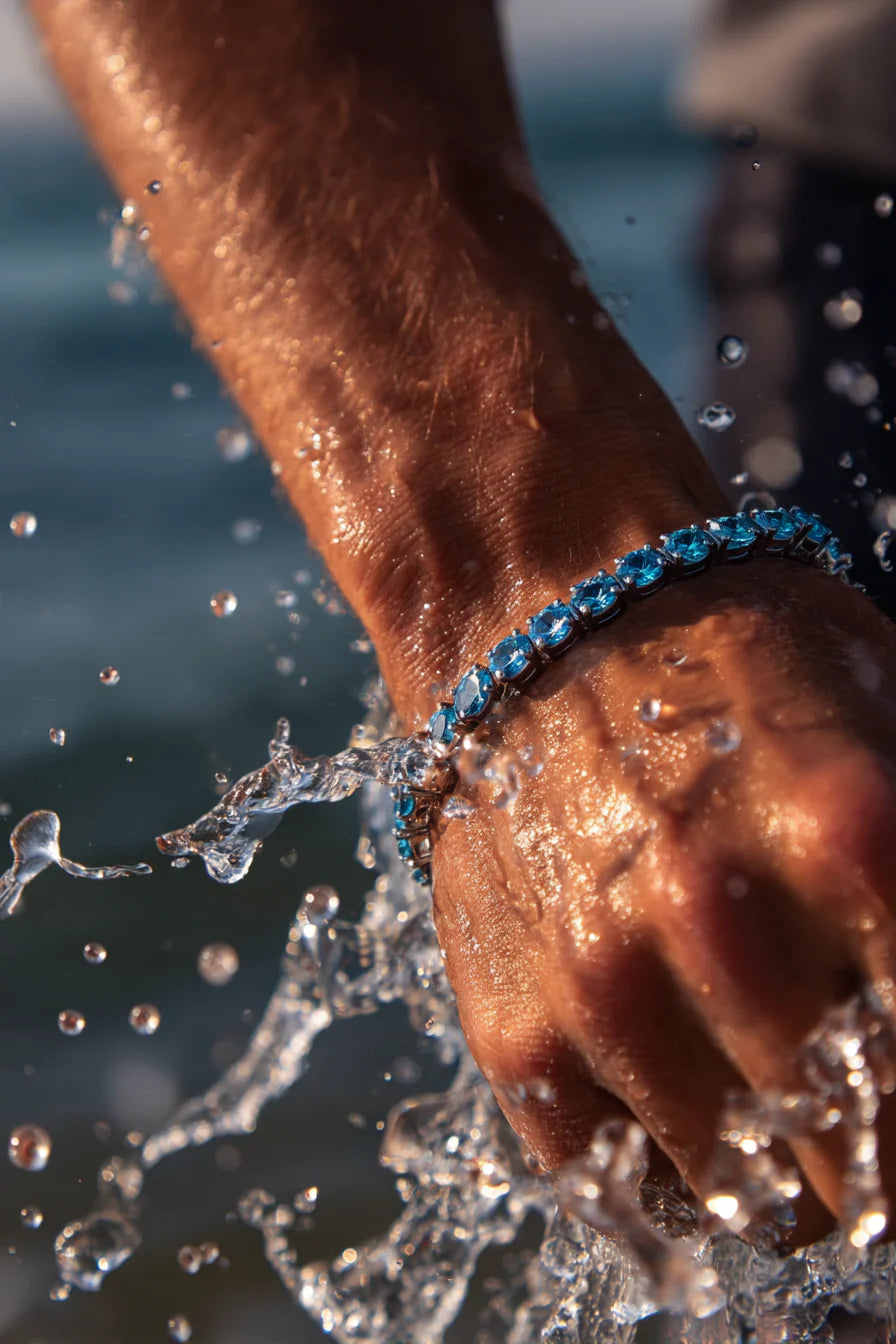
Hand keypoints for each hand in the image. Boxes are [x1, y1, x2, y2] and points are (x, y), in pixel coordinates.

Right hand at [429, 558, 895, 1241]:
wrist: (536, 617)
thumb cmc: (732, 664)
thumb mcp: (892, 725)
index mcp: (856, 844)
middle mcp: (725, 929)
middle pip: (870, 1175)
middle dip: (881, 1147)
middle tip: (857, 1094)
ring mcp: (607, 991)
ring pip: (756, 1206)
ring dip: (781, 1166)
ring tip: (765, 1079)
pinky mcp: (516, 1034)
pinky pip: (627, 1192)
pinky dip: (673, 1166)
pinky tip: (680, 1081)